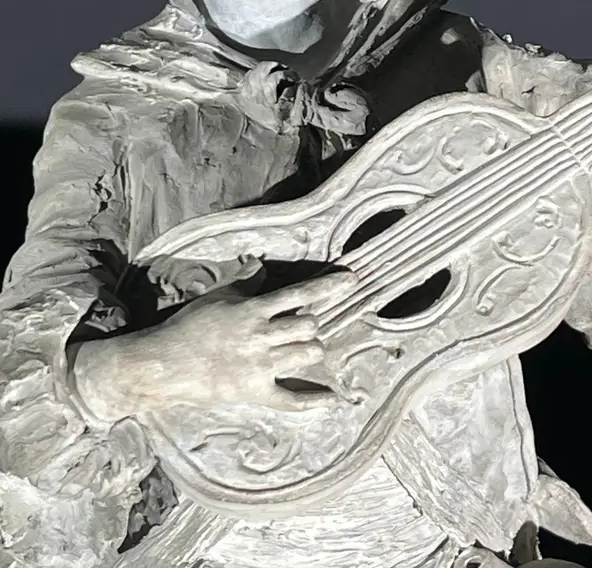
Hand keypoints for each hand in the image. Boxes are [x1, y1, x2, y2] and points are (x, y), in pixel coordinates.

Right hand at [71, 270, 357, 420]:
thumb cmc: (191, 325)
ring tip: (302, 350)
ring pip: (306, 354)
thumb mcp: (219, 297)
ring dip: (310, 350)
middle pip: (308, 326)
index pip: (300, 293)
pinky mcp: (254, 391)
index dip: (329, 286)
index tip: (352, 280)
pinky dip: (312, 400)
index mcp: (255, 309)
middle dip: (310, 327)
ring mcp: (260, 364)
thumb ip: (246, 282)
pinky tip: (329, 399)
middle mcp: (262, 335)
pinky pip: (291, 398)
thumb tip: (261, 265)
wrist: (166, 362)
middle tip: (300, 330)